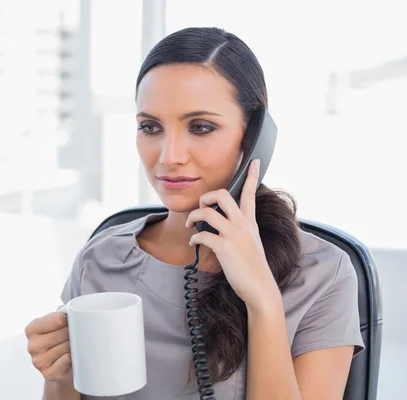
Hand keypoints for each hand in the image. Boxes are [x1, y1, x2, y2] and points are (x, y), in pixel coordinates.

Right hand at [25, 312, 72, 383]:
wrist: (61, 365)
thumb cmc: (59, 340)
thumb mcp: (57, 324)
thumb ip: (61, 316)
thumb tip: (71, 314)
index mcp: (31, 329)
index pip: (57, 319)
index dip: (68, 320)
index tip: (71, 321)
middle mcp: (32, 346)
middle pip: (62, 334)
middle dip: (72, 333)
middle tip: (73, 335)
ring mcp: (39, 361)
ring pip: (65, 347)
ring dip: (73, 346)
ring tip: (71, 346)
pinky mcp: (48, 373)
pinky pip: (66, 361)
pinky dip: (71, 358)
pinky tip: (70, 357)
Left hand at [185, 159, 280, 310]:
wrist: (260, 288)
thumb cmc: (253, 268)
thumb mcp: (252, 242)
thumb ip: (241, 229)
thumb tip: (222, 223)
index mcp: (250, 222)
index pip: (250, 193)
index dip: (252, 176)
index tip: (254, 161)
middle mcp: (243, 224)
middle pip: (222, 195)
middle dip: (205, 197)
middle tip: (200, 207)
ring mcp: (234, 235)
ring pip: (207, 213)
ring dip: (193, 217)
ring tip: (190, 225)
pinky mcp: (225, 247)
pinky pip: (201, 235)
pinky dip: (193, 238)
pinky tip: (192, 243)